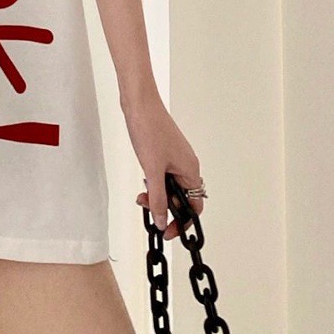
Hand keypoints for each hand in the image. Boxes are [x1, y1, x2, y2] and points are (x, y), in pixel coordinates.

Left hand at [121, 87, 203, 240]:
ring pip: (171, 187)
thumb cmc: (149, 129)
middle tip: (148, 207)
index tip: (167, 231)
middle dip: (165, 207)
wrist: (139, 103)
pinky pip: (163, 175)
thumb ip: (158, 199)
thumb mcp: (152, 170)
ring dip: (157, 194)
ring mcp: (176, 158)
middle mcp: (187, 164)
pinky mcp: (164, 152)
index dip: (182, 222)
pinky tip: (143, 181)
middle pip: (182, 198)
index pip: (194, 206)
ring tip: (142, 195)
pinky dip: (154, 182)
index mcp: (190, 170)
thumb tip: (162, 221)